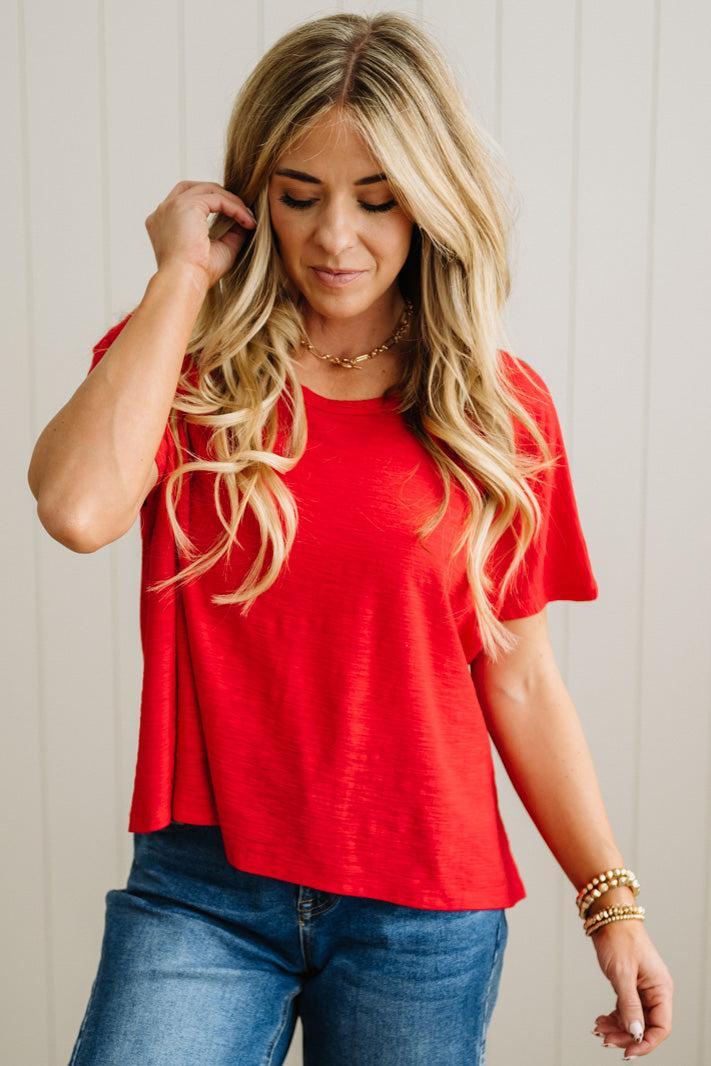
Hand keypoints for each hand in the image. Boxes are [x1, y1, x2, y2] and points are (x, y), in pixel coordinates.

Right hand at [145, 180, 256, 289]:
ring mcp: (172, 205)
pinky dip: (234, 207)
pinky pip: (217, 198)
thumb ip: (230, 233)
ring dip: (231, 201)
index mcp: (163, 223)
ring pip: (208, 190)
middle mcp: (164, 211)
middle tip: (242, 211)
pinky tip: (247, 221)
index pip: (187, 201)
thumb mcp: (218, 250)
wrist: (185, 282)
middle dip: (220, 196)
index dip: (213, 205)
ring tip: (248, 218)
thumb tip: (246, 221)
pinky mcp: (186, 205)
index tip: (235, 219)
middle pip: (195, 188)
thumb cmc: (197, 274)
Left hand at [590, 919, 672, 1058]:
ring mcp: (642, 988)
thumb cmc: (619, 938)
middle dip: (626, 1036)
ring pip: (634, 1019)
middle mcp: (655, 990)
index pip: (661, 1027)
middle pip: (646, 1026)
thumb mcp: (622, 974)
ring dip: (617, 1028)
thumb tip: (636, 1034)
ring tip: (598, 1030)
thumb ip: (629, 1005)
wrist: (608, 915)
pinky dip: (613, 1017)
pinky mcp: (630, 984)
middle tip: (605, 1040)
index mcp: (661, 988)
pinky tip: (600, 1021)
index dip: (646, 1043)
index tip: (627, 1052)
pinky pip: (625, 1009)